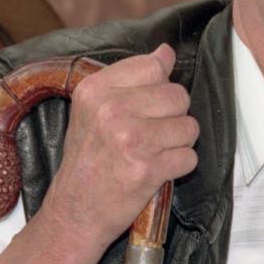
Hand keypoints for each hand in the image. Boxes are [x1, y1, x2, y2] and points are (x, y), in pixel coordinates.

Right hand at [42, 43, 198, 247]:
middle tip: (151, 134)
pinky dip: (179, 167)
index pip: (154, 66)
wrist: (74, 211)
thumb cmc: (88, 160)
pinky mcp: (147, 169)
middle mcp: (111, 110)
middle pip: (177, 95)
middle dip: (173, 116)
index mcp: (96, 90)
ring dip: (178, 143)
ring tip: (154, 153)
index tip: (146, 105)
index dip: (159, 87)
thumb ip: (131, 78)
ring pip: (189, 126)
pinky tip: (157, 170)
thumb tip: (165, 52)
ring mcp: (130, 139)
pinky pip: (189, 157)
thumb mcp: (95, 110)